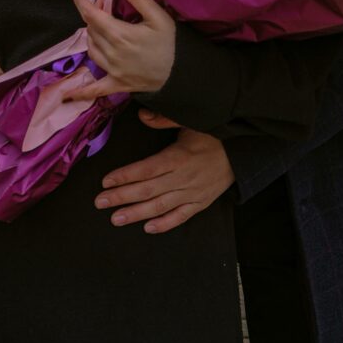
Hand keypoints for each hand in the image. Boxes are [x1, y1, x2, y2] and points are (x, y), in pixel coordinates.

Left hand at [69, 0, 174, 98]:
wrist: (180, 74)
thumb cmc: (170, 43)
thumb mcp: (159, 17)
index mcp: (120, 34)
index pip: (93, 16)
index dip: (82, 3)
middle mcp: (111, 52)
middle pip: (92, 31)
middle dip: (93, 16)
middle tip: (102, 7)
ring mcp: (112, 70)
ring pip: (91, 49)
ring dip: (91, 37)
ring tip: (100, 28)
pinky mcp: (116, 84)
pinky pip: (94, 89)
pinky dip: (81, 91)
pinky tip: (68, 96)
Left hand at [94, 125, 234, 233]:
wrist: (242, 152)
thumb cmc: (213, 135)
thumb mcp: (190, 121)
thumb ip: (164, 119)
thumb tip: (142, 114)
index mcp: (179, 157)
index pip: (147, 169)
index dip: (125, 176)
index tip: (106, 181)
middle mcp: (184, 178)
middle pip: (148, 190)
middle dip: (122, 197)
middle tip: (100, 202)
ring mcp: (192, 193)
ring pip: (160, 206)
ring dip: (136, 214)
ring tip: (116, 218)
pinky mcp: (201, 202)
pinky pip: (181, 216)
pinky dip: (165, 224)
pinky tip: (148, 228)